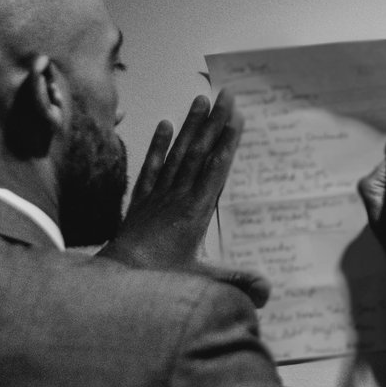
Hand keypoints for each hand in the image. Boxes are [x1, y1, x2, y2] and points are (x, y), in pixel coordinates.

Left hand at [98, 92, 270, 306]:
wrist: (118, 278)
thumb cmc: (159, 279)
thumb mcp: (200, 282)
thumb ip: (234, 281)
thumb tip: (267, 291)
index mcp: (195, 212)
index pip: (215, 170)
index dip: (227, 142)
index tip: (237, 118)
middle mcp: (177, 197)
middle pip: (199, 153)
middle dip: (214, 122)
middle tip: (226, 95)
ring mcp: (158, 195)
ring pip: (177, 153)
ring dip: (190, 126)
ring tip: (200, 100)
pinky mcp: (141, 200)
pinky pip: (151, 167)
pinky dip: (157, 146)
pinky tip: (164, 125)